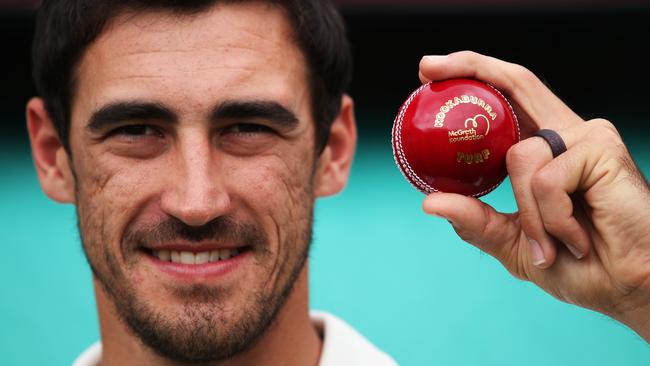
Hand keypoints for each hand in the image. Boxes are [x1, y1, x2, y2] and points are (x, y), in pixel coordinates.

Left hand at [419, 51, 649, 340]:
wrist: (625, 286)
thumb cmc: (577, 264)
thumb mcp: (512, 242)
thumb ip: (474, 221)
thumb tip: (429, 203)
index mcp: (541, 149)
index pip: (504, 98)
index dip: (470, 77)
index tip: (428, 74)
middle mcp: (562, 133)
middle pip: (514, 82)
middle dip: (469, 67)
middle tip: (427, 67)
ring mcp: (584, 137)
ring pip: (519, 157)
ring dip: (529, 216)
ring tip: (554, 244)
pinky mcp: (601, 148)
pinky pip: (547, 179)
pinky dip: (552, 219)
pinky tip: (577, 238)